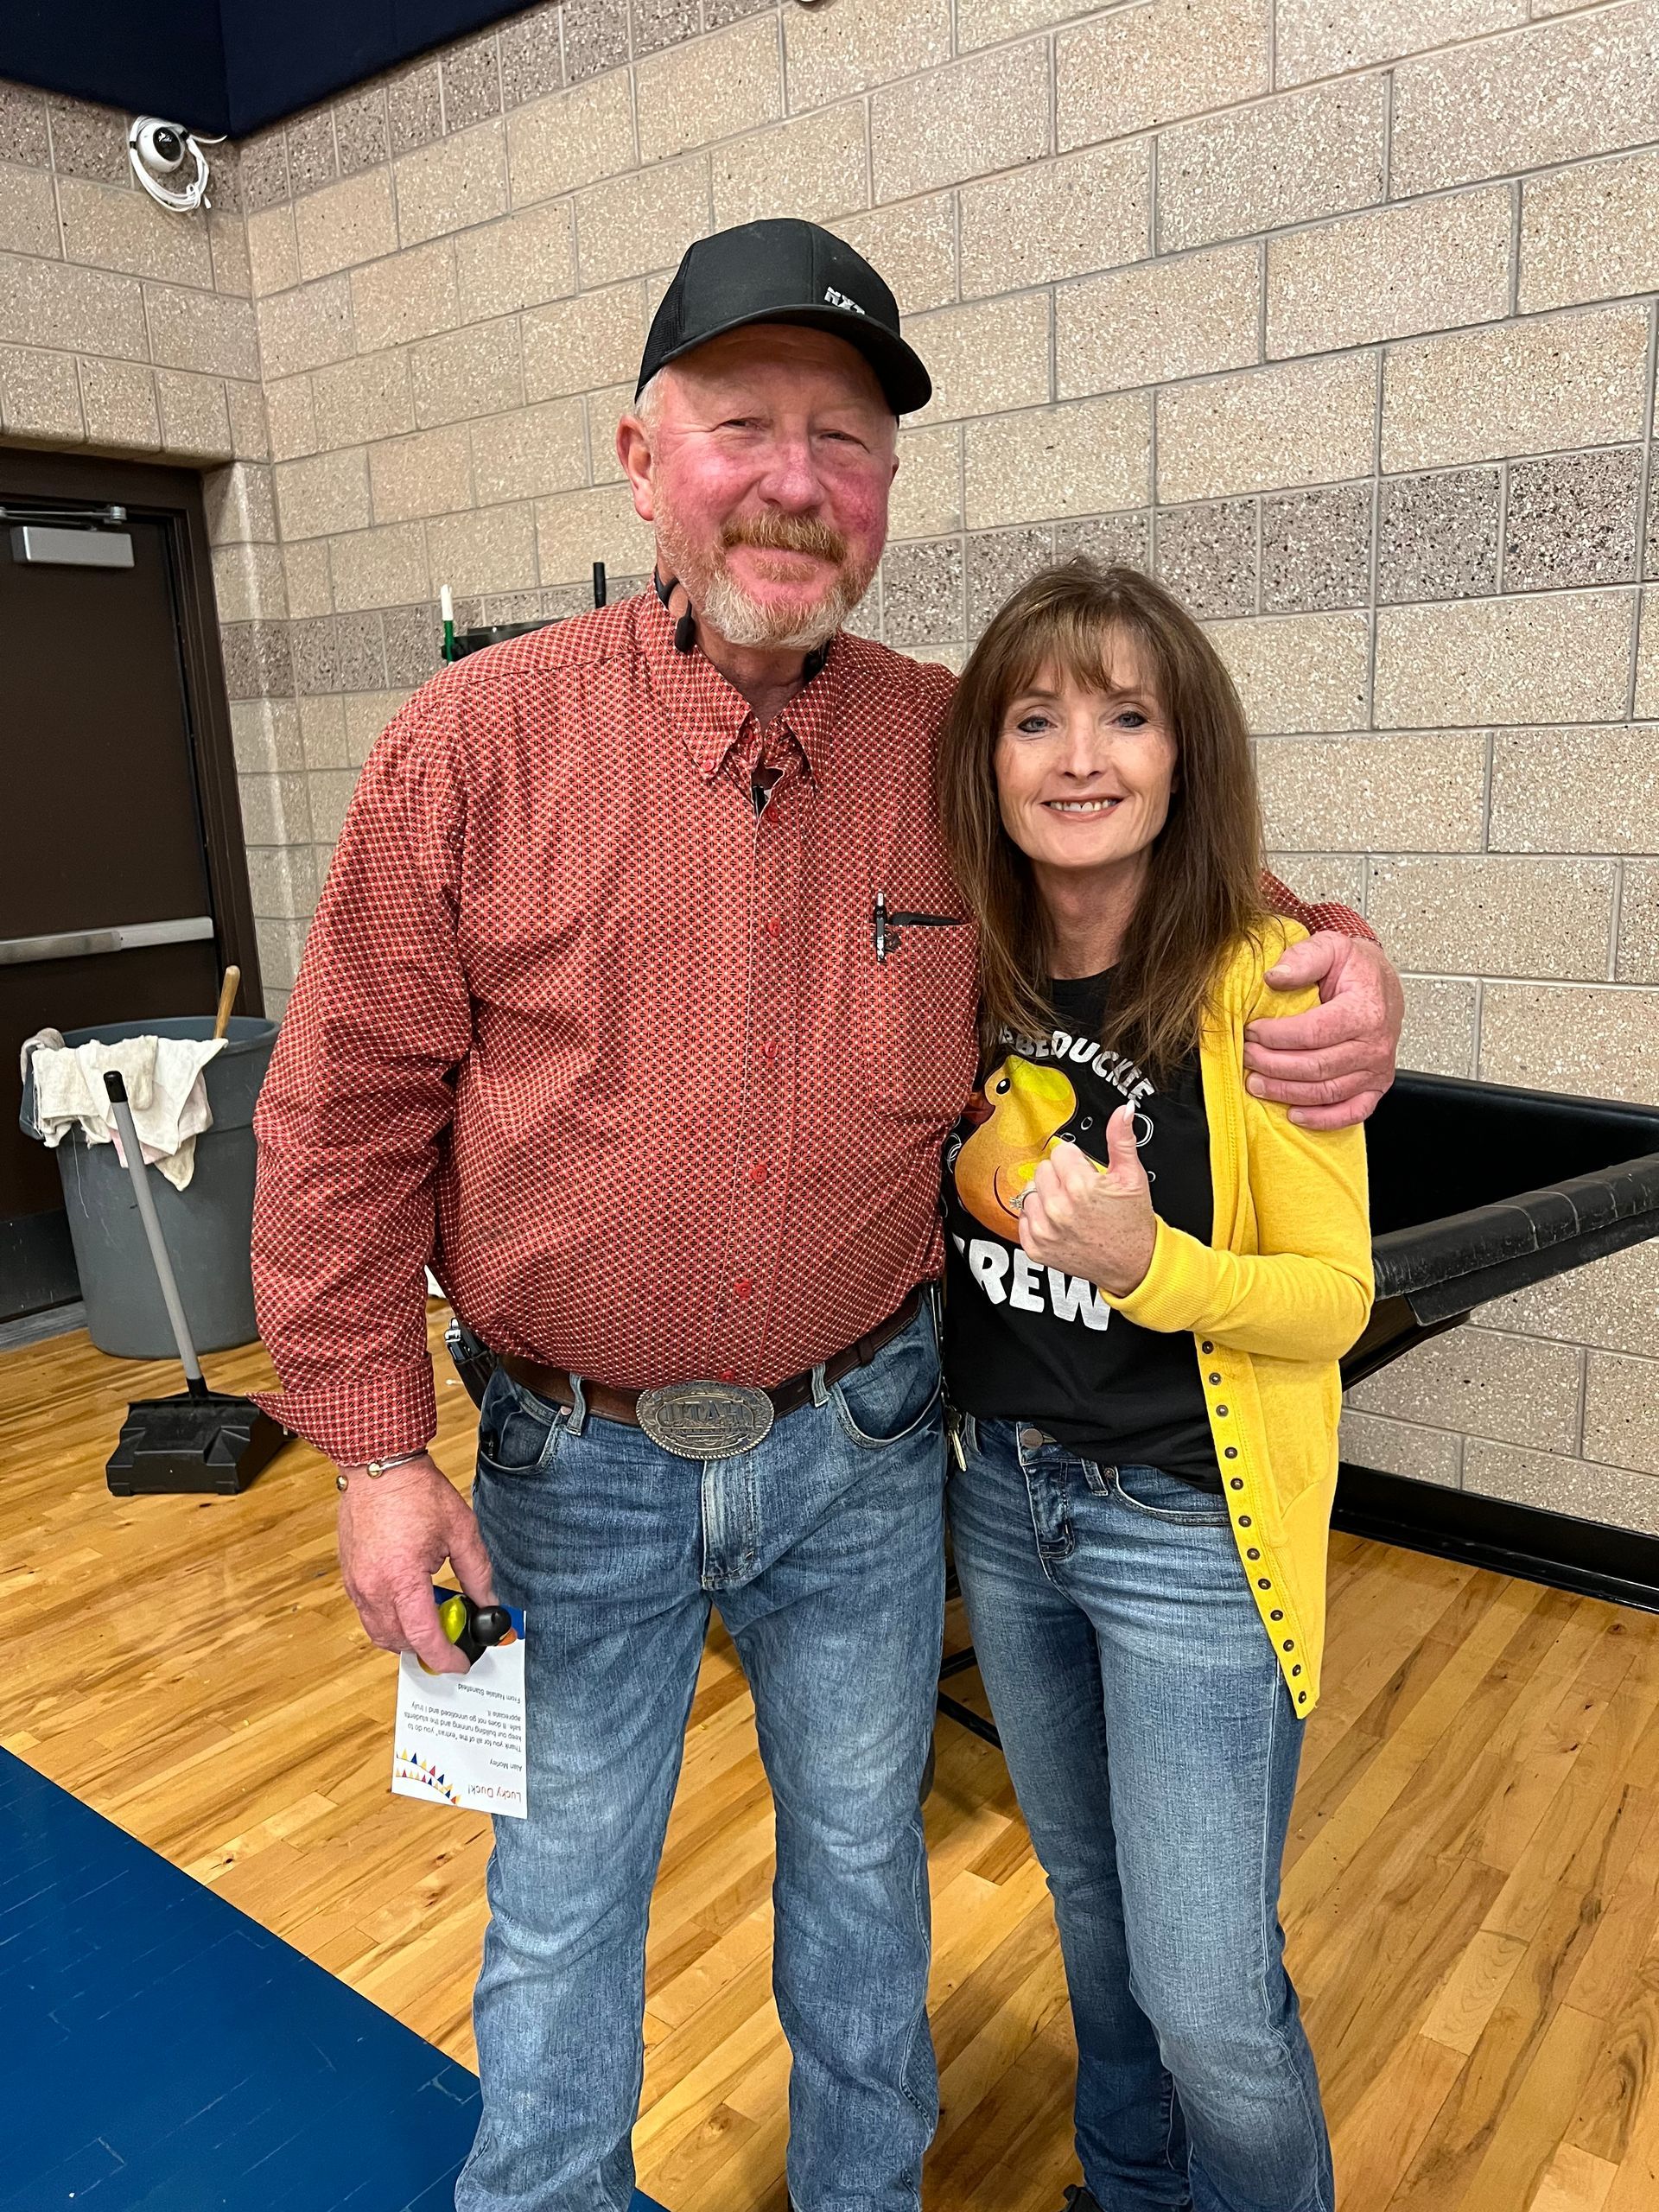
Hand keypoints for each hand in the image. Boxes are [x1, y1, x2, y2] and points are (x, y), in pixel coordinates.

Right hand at [336, 1453, 497, 1675]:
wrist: (378, 1465)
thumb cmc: (417, 1492)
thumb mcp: (461, 1531)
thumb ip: (477, 1573)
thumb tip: (489, 1602)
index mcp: (402, 1578)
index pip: (423, 1636)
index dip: (444, 1656)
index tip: (459, 1662)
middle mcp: (373, 1587)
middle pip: (397, 1641)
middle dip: (425, 1649)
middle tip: (451, 1639)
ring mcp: (356, 1582)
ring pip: (377, 1632)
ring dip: (404, 1638)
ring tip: (431, 1622)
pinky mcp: (348, 1575)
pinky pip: (366, 1613)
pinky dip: (388, 1620)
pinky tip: (409, 1602)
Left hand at [1018, 1105, 1155, 1296]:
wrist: (1133, 1265)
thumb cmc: (1132, 1223)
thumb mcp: (1132, 1176)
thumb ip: (1121, 1139)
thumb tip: (1123, 1111)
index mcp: (1080, 1187)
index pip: (1060, 1151)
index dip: (1077, 1161)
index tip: (1088, 1174)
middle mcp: (1058, 1209)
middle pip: (1043, 1169)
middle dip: (1062, 1176)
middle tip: (1082, 1192)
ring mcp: (1044, 1230)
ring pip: (1030, 1191)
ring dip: (1047, 1195)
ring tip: (1071, 1207)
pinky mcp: (1035, 1247)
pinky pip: (1022, 1217)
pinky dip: (1037, 1217)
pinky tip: (1059, 1222)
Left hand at [1243, 932, 1403, 1129]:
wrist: (1380, 981)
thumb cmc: (1355, 968)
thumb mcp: (1330, 947)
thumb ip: (1303, 958)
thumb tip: (1275, 976)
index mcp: (1365, 1010)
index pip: (1313, 1033)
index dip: (1276, 1036)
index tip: (1251, 1031)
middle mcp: (1375, 1044)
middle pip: (1315, 1066)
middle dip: (1273, 1065)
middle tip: (1247, 1056)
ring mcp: (1377, 1069)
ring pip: (1326, 1092)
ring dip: (1286, 1092)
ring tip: (1257, 1083)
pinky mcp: (1375, 1086)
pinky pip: (1352, 1112)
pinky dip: (1322, 1119)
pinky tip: (1294, 1114)